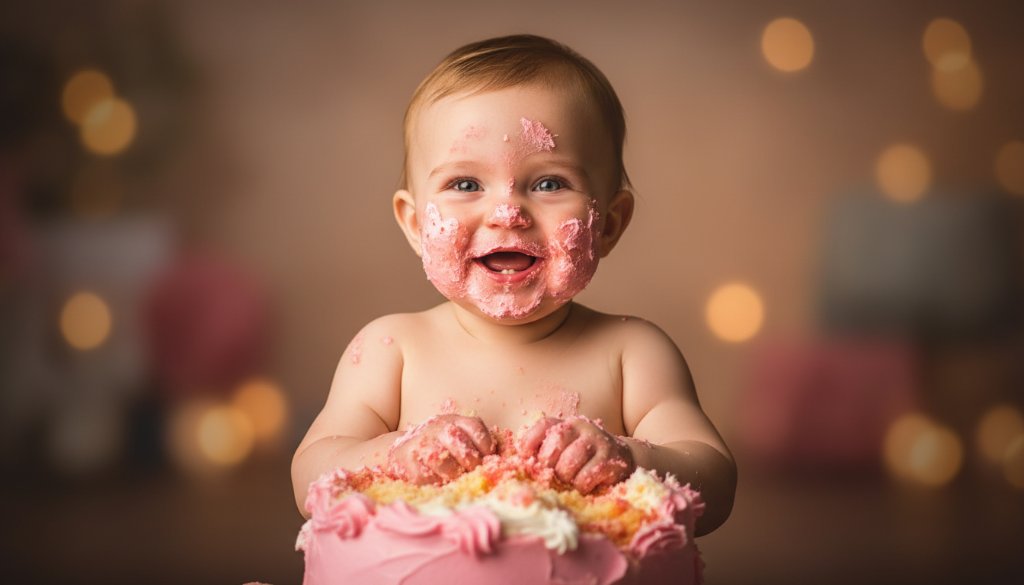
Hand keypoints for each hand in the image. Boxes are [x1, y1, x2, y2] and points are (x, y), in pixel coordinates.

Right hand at [387, 414, 495, 483]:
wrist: (403, 447)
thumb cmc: (440, 445)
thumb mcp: (459, 436)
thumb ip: (479, 444)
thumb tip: (502, 462)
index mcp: (455, 421)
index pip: (476, 429)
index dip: (486, 447)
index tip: (487, 458)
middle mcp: (438, 428)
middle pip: (463, 448)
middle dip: (471, 465)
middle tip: (471, 472)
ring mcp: (422, 443)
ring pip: (446, 465)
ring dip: (453, 475)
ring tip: (453, 477)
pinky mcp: (408, 460)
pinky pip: (428, 477)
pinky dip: (436, 482)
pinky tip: (436, 479)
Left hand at [517, 416, 634, 493]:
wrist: (621, 460)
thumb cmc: (584, 460)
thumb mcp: (563, 451)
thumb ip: (544, 454)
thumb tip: (518, 466)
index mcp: (564, 425)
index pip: (543, 426)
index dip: (530, 441)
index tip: (526, 456)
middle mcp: (580, 428)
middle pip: (556, 443)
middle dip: (550, 464)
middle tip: (554, 474)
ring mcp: (597, 440)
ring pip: (570, 461)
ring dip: (566, 477)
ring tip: (570, 480)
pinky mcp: (611, 457)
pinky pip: (587, 475)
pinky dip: (582, 485)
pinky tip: (585, 484)